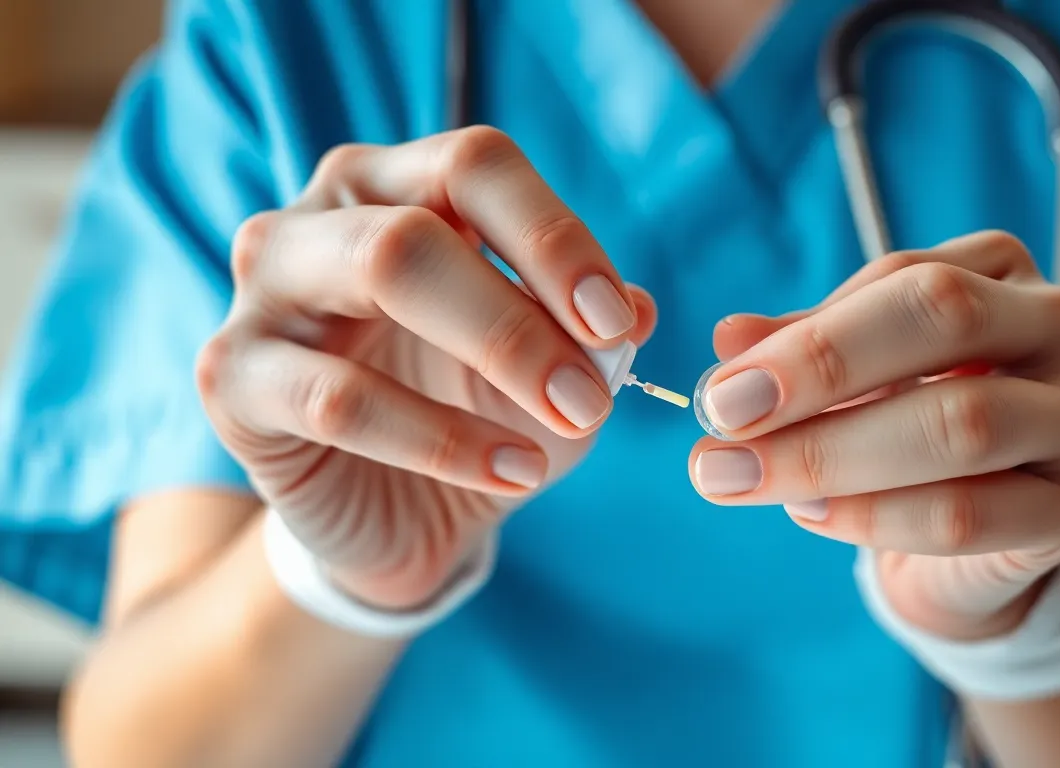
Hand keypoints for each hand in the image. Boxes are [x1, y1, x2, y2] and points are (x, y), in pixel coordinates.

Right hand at [198, 128, 655, 609]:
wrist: (395, 517)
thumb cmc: (471, 415)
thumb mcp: (550, 372)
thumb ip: (589, 332)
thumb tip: (635, 309)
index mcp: (398, 187)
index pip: (477, 166)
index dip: (554, 237)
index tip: (615, 322)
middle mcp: (319, 217)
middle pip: (423, 224)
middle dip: (525, 314)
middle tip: (592, 395)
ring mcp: (264, 289)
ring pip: (376, 274)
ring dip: (493, 353)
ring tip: (566, 426)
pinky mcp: (231, 376)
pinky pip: (338, 398)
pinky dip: (440, 439)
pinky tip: (512, 473)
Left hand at [688, 232, 1059, 639]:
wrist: (982, 534)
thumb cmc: (909, 421)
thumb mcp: (854, 373)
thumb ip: (798, 350)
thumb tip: (729, 339)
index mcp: (1001, 270)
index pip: (903, 278)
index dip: (806, 334)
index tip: (720, 390)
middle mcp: (1057, 326)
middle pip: (943, 321)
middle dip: (820, 374)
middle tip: (725, 426)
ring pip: (957, 426)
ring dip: (831, 456)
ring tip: (747, 478)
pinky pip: (967, 515)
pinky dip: (873, 517)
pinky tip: (811, 515)